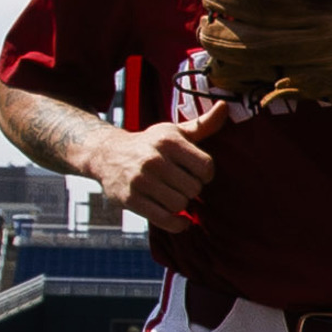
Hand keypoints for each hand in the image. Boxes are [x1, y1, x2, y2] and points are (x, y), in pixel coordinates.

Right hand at [95, 99, 235, 222]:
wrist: (107, 155)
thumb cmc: (149, 145)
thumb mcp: (173, 132)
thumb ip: (203, 124)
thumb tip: (225, 106)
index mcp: (168, 141)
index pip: (206, 166)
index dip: (206, 174)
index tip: (196, 173)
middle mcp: (154, 159)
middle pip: (194, 188)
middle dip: (191, 190)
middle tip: (181, 186)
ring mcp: (141, 180)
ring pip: (180, 205)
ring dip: (181, 205)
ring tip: (173, 196)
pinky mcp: (131, 200)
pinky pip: (165, 220)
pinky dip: (177, 224)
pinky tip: (179, 220)